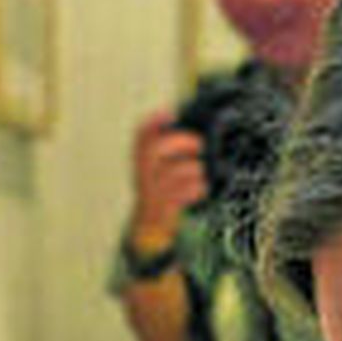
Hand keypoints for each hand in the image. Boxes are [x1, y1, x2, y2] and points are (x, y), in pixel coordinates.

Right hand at [128, 108, 207, 245]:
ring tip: (200, 173)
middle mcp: (142, 175)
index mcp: (141, 162)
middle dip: (179, 141)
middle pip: (154, 149)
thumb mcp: (161, 170)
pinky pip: (182, 194)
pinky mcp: (163, 209)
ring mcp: (151, 192)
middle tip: (199, 143)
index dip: (153, 122)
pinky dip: (196, 189)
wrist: (149, 228)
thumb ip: (172, 151)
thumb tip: (195, 131)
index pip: (140, 137)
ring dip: (193, 169)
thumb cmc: (163, 192)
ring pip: (173, 172)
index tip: (170, 113)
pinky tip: (201, 189)